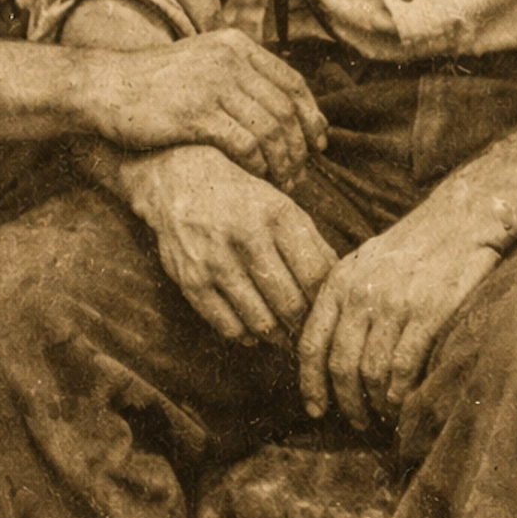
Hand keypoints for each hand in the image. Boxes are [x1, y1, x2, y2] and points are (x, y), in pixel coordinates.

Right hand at [79, 29, 327, 190]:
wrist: (104, 87)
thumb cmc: (152, 84)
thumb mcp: (201, 63)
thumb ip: (237, 76)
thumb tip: (279, 107)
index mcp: (235, 45)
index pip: (292, 82)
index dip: (311, 116)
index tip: (317, 143)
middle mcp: (230, 60)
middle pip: (286, 108)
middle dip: (300, 146)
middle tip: (301, 172)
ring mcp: (213, 84)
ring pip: (272, 129)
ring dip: (283, 161)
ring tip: (283, 181)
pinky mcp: (196, 113)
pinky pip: (246, 144)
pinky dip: (259, 165)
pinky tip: (257, 178)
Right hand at [124, 146, 336, 344]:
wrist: (179, 182)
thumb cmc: (241, 199)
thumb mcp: (282, 208)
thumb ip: (312, 245)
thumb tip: (338, 287)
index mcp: (278, 216)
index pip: (315, 277)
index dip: (325, 302)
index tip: (325, 310)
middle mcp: (247, 237)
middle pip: (290, 304)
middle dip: (302, 324)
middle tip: (306, 330)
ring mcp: (216, 261)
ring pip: (261, 321)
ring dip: (277, 335)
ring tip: (282, 333)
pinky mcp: (191, 280)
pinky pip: (227, 326)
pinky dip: (245, 335)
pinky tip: (252, 330)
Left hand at [298, 195, 501, 426]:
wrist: (460, 218)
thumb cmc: (412, 247)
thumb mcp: (364, 263)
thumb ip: (343, 300)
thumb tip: (328, 350)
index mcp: (338, 283)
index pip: (311, 343)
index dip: (310, 383)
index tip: (315, 409)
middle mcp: (361, 295)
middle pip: (340, 365)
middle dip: (346, 401)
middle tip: (357, 421)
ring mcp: (394, 305)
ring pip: (371, 372)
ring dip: (376, 403)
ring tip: (384, 414)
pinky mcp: (428, 313)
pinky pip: (404, 367)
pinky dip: (400, 393)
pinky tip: (404, 401)